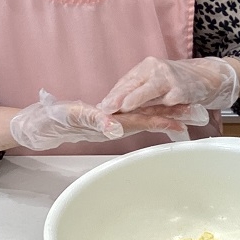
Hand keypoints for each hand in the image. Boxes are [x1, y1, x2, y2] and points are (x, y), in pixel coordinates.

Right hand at [10, 89, 188, 150]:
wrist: (42, 123)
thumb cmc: (56, 120)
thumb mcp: (75, 116)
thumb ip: (96, 120)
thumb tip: (115, 126)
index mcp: (112, 122)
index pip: (144, 120)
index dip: (164, 120)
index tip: (185, 121)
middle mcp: (117, 124)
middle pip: (150, 119)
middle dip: (173, 116)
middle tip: (197, 114)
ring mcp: (113, 122)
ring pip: (144, 118)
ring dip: (165, 115)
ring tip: (187, 113)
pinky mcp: (108, 118)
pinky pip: (132, 116)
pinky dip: (148, 114)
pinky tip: (160, 114)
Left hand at [97, 56, 239, 125]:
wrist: (208, 76)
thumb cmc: (178, 81)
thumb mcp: (155, 82)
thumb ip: (138, 91)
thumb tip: (112, 105)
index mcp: (146, 68)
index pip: (125, 82)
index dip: (113, 96)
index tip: (102, 107)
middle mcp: (155, 70)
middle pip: (134, 85)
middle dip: (119, 98)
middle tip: (106, 109)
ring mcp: (169, 79)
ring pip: (149, 91)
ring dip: (136, 102)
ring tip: (123, 109)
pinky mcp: (182, 90)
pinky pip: (169, 101)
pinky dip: (161, 109)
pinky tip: (152, 115)